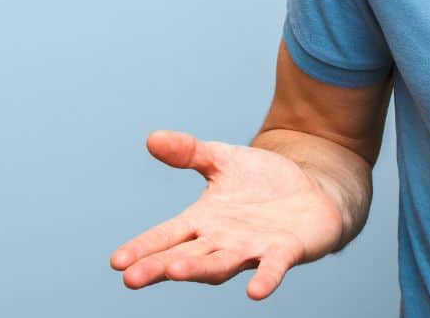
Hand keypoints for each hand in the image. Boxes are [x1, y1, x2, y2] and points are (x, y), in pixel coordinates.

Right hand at [109, 129, 347, 299]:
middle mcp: (222, 241)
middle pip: (186, 257)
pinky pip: (272, 268)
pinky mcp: (285, 251)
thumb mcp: (224, 159)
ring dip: (200, 270)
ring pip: (221, 264)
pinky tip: (256, 291)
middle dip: (160, 267)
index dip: (143, 248)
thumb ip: (190, 152)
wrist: (312, 188)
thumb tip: (152, 138)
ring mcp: (253, 249)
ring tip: (175, 271)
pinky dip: (265, 279)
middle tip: (132, 278)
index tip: (116, 261)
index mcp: (203, 221)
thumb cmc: (262, 181)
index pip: (166, 237)